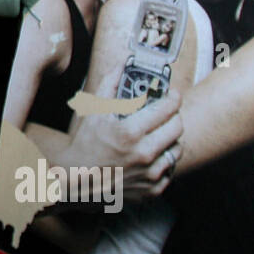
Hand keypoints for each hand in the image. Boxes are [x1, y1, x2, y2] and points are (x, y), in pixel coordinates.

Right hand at [56, 66, 183, 199]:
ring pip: (177, 150)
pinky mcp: (152, 190)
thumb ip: (109, 84)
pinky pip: (170, 171)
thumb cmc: (85, 145)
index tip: (172, 95)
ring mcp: (149, 174)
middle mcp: (143, 155)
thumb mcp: (93, 111)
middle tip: (166, 113)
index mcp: (129, 133)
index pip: (167, 110)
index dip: (173, 98)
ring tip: (158, 135)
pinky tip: (152, 156)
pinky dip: (165, 162)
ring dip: (171, 140)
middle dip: (174, 116)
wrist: (76, 179)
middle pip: (177, 128)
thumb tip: (121, 64)